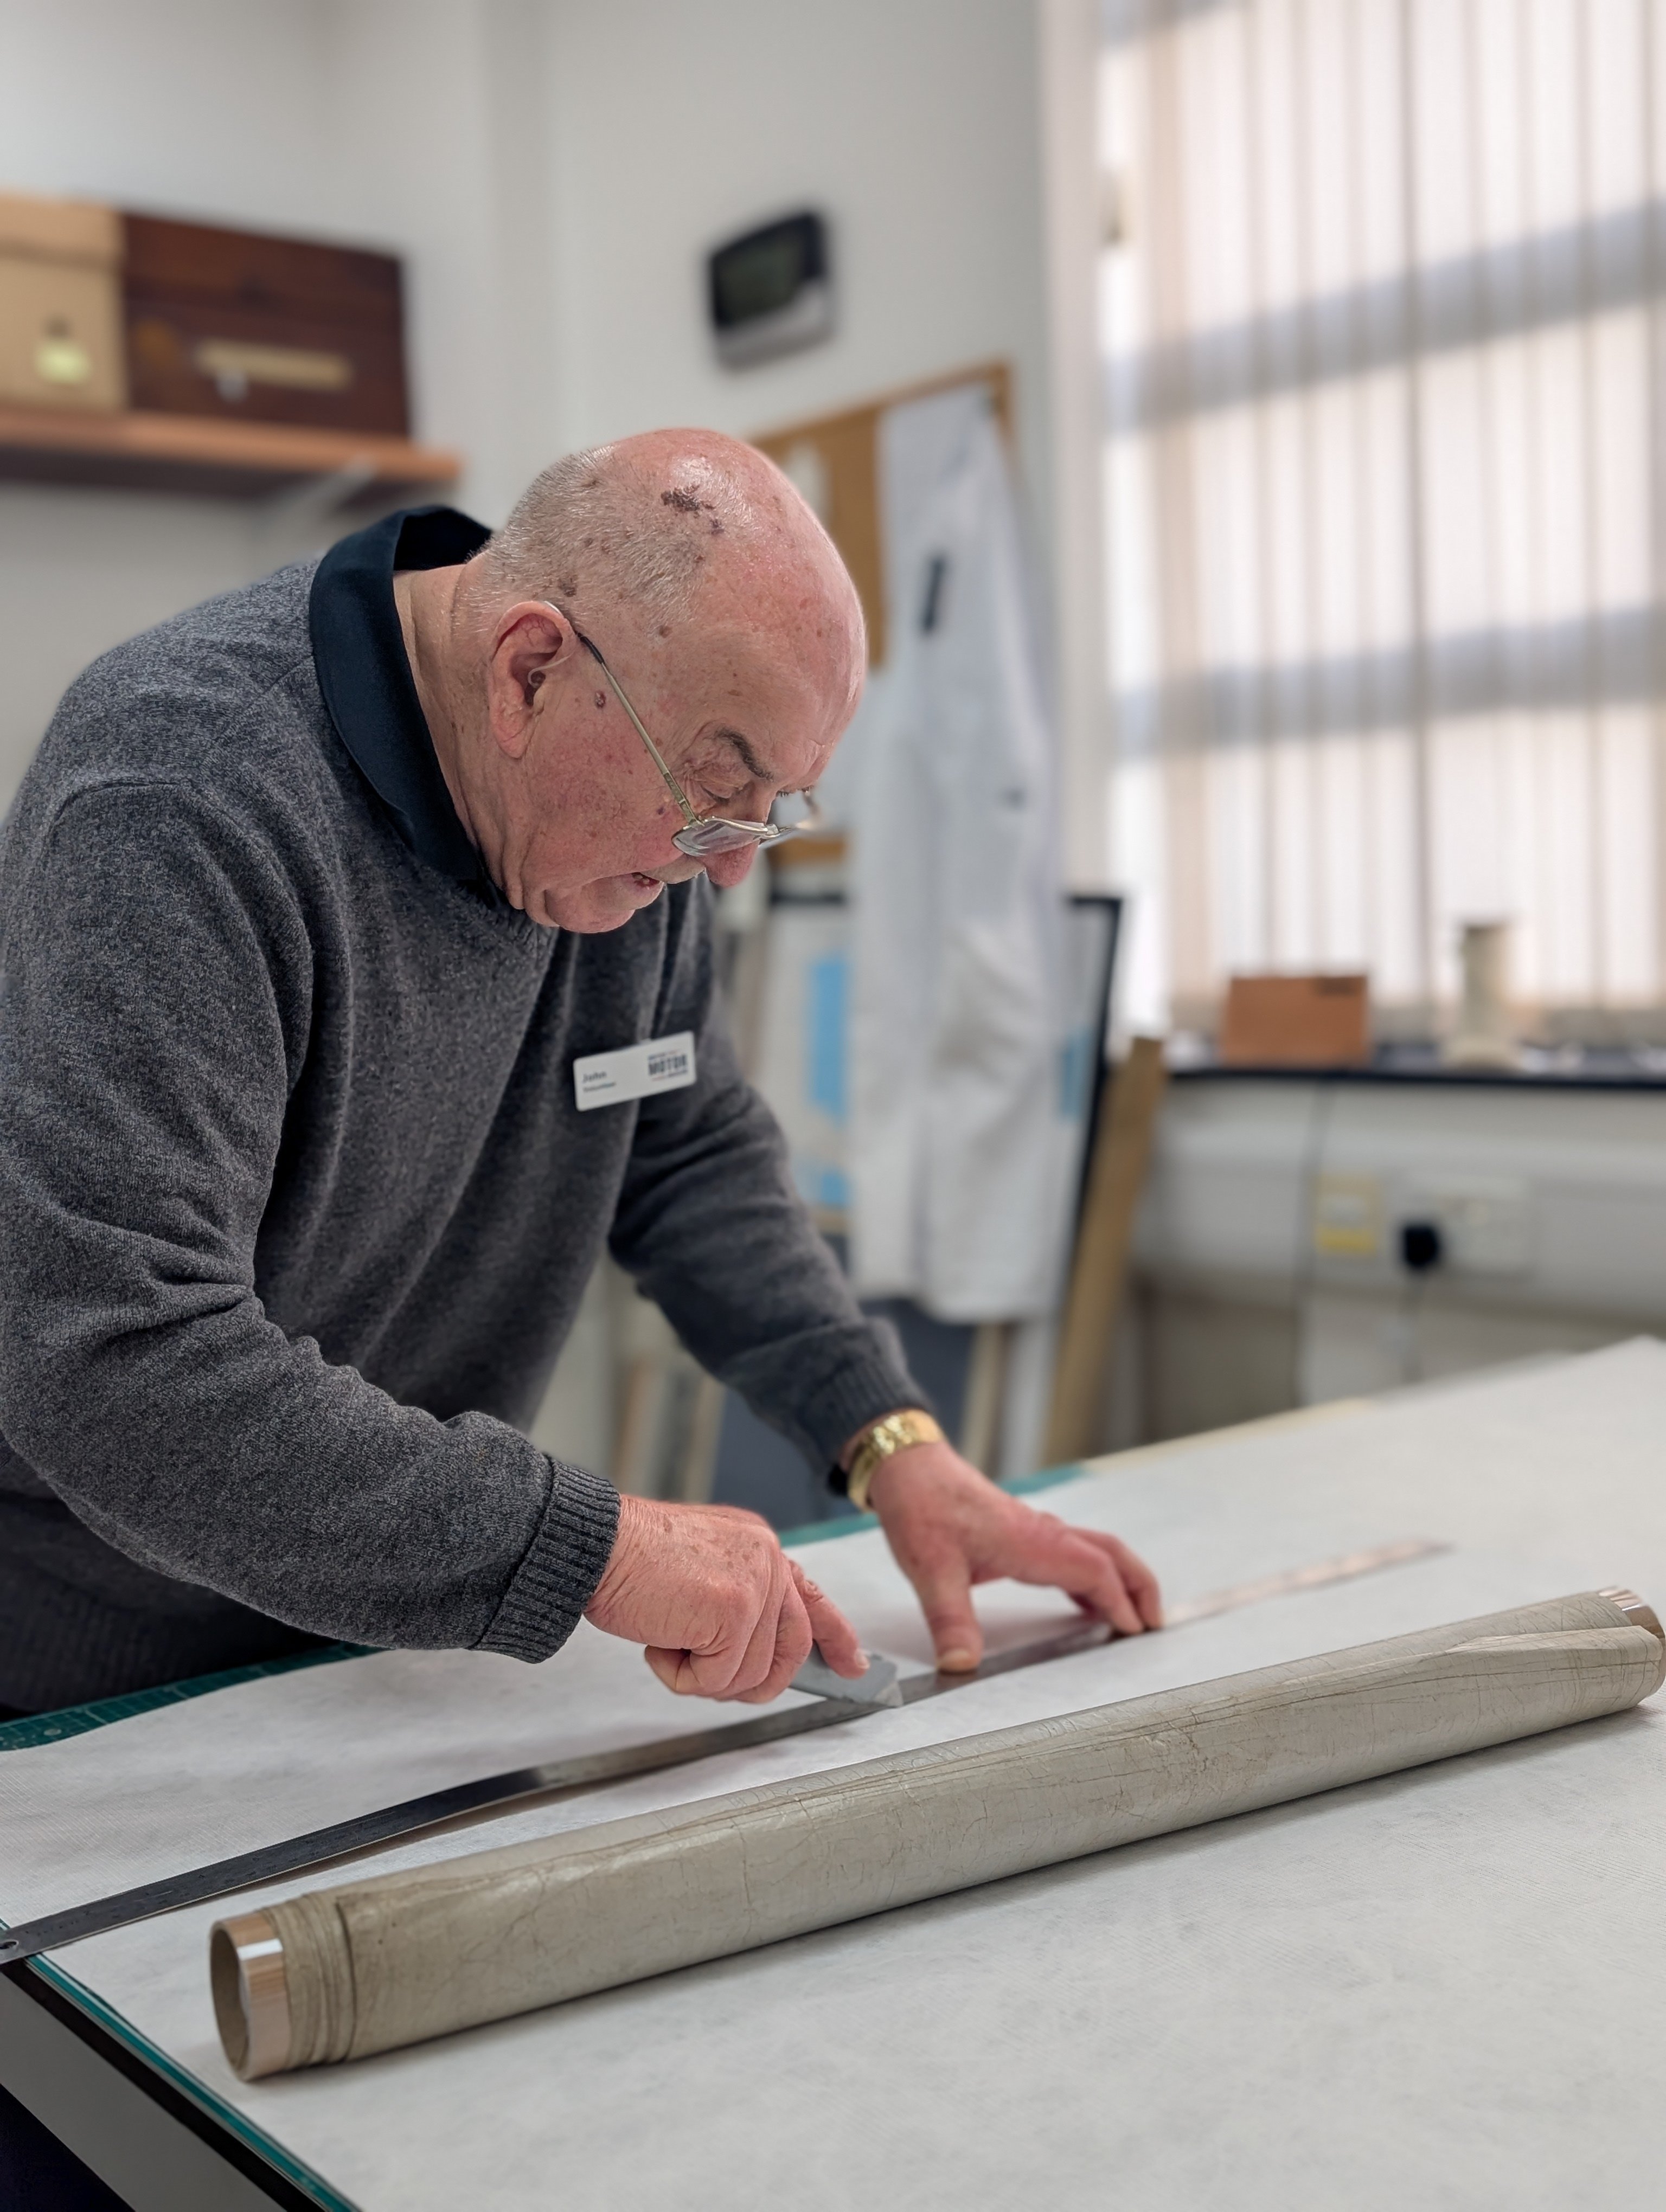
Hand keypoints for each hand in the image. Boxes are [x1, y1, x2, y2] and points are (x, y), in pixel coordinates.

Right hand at [585, 1494, 868, 1702]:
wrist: (596, 1545)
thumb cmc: (631, 1561)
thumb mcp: (699, 1572)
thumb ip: (736, 1600)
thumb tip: (754, 1654)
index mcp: (760, 1547)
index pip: (811, 1597)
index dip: (836, 1636)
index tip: (855, 1665)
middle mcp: (768, 1560)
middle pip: (789, 1652)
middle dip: (750, 1682)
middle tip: (701, 1675)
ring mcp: (756, 1584)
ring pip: (750, 1675)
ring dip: (700, 1676)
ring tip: (666, 1640)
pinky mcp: (734, 1610)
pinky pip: (717, 1679)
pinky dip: (681, 1677)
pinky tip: (659, 1644)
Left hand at [866, 1440, 1162, 1671]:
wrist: (908, 1466)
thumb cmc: (922, 1508)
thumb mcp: (930, 1569)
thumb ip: (949, 1619)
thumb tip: (961, 1665)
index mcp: (1032, 1542)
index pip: (1094, 1571)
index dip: (1119, 1601)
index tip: (1135, 1631)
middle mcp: (1042, 1533)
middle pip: (1111, 1553)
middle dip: (1140, 1585)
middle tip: (1155, 1622)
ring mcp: (1034, 1529)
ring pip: (1094, 1550)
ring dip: (1119, 1578)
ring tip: (1129, 1616)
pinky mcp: (1021, 1530)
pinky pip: (1071, 1552)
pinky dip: (1090, 1576)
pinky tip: (1083, 1601)